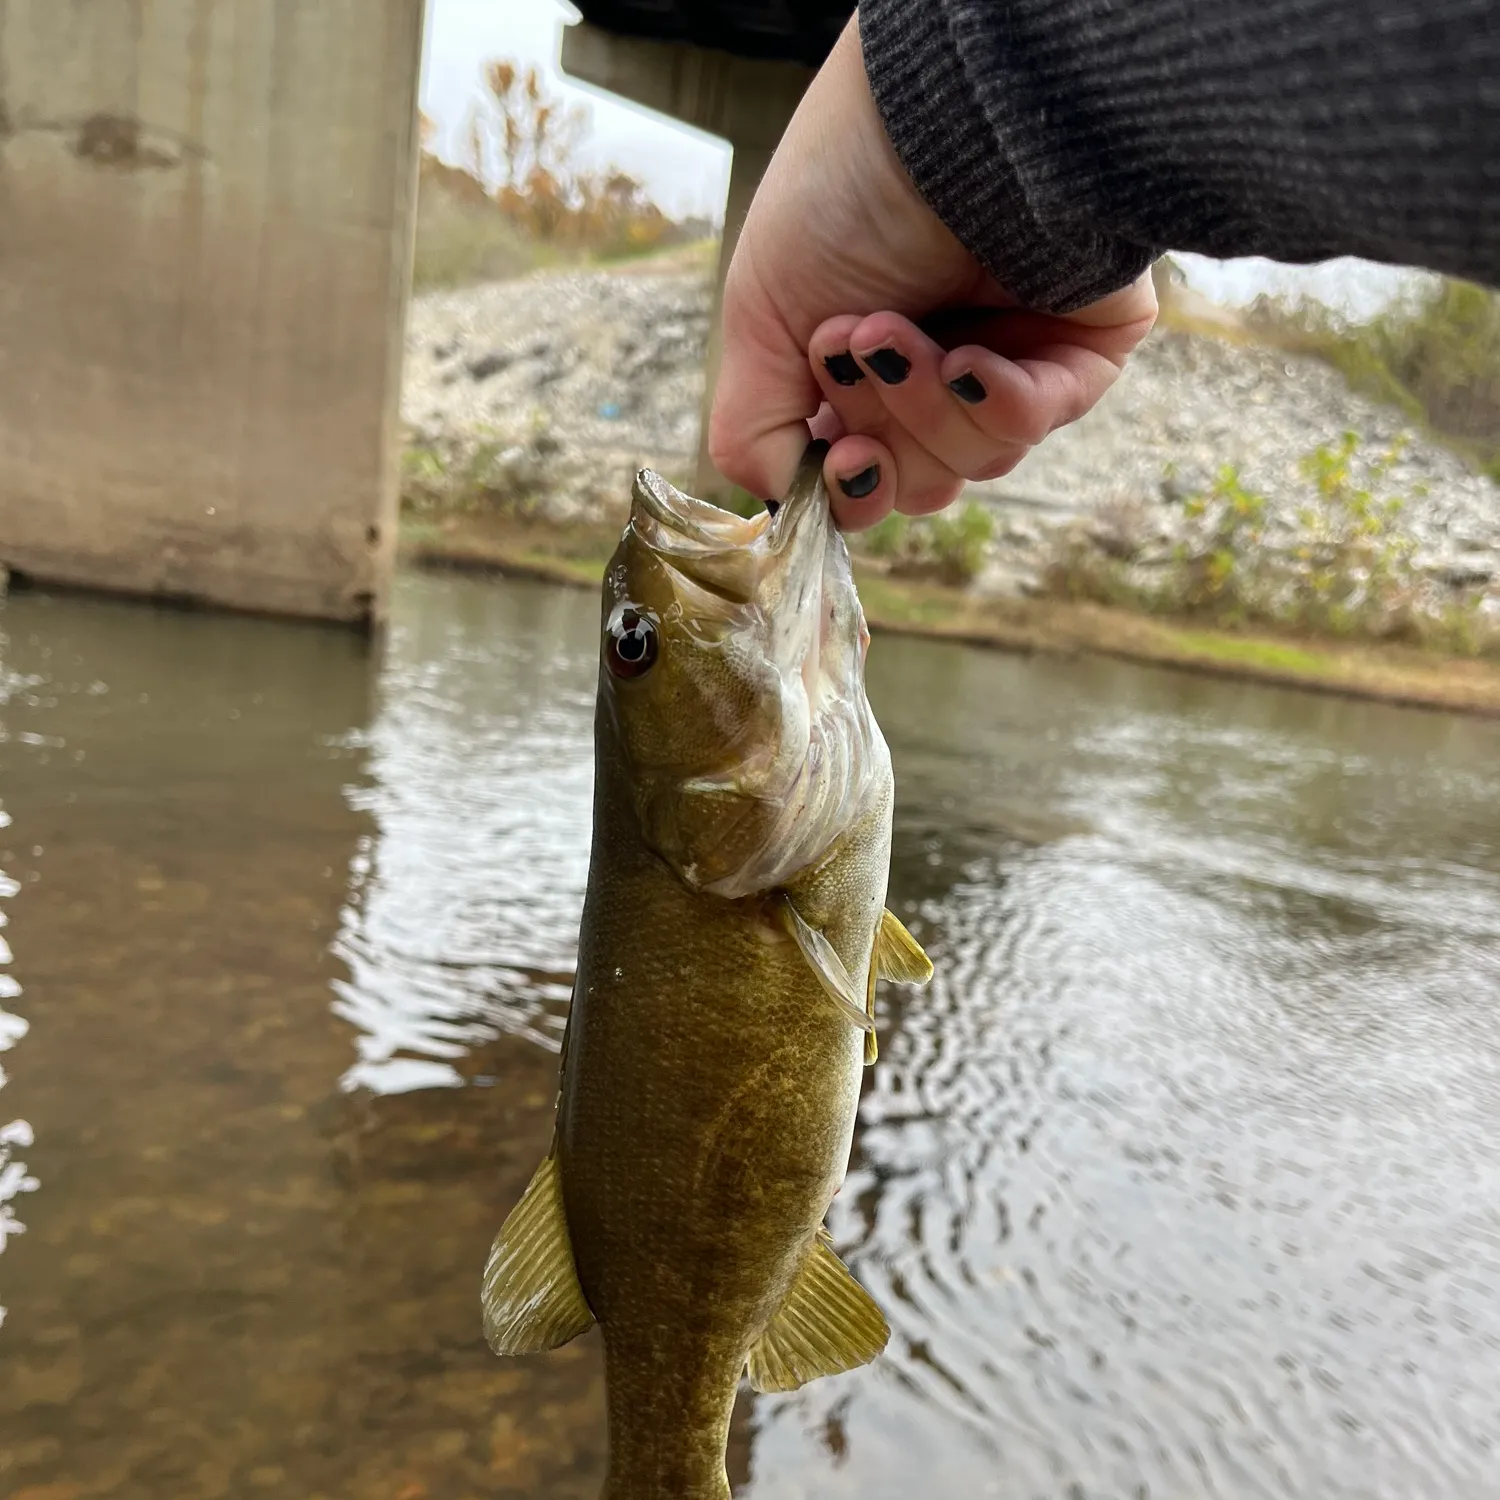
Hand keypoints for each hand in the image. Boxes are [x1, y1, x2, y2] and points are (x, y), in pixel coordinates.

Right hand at [708, 13, 1157, 529]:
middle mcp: (941, 374)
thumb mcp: (761, 319)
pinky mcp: (1080, 349)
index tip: (839, 453)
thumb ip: (753, 431)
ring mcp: (1013, 363)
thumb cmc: (838, 194)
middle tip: (859, 341)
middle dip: (881, 425)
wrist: (930, 120)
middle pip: (918, 483)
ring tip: (902, 328)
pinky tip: (972, 354)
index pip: (868, 481)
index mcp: (868, 373)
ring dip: (926, 404)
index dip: (851, 489)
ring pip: (974, 463)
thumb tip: (782, 507)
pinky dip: (994, 401)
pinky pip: (1037, 424)